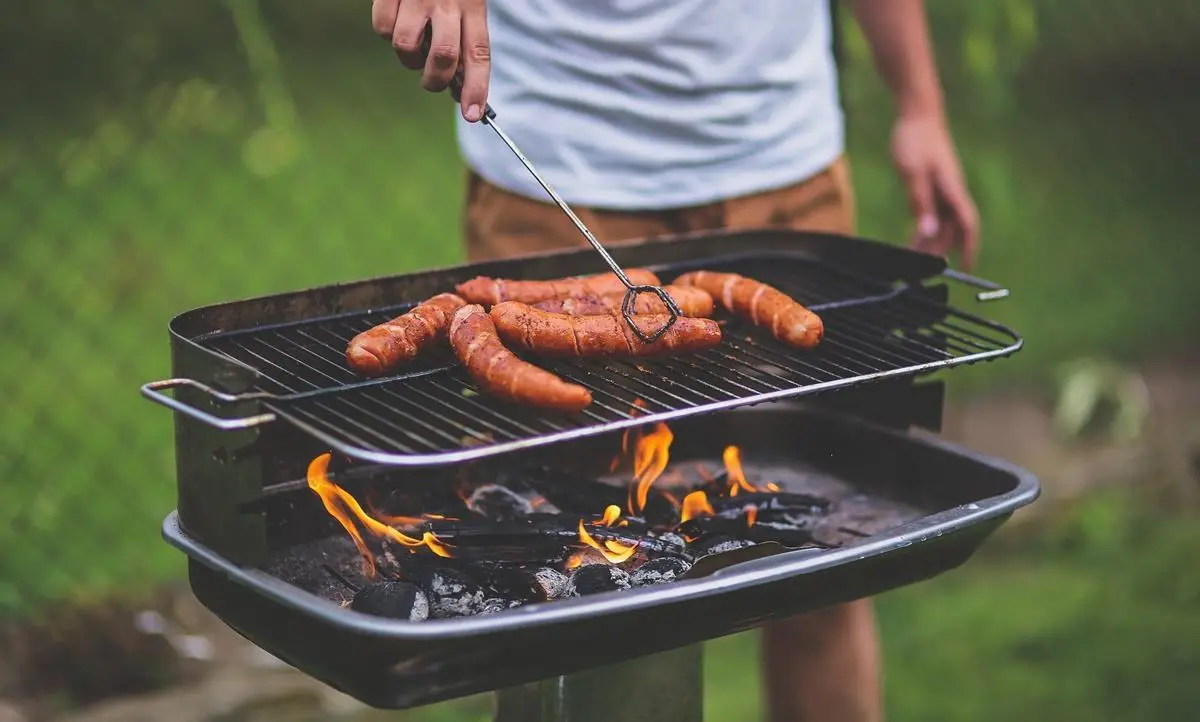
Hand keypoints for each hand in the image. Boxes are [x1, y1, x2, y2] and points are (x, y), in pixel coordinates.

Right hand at [371, 0, 490, 121]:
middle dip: (435, 81)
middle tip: (432, 82)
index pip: (479, 54)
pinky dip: (386, 31)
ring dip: (408, 57)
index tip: (472, 115)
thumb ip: (463, 39)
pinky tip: (396, 16)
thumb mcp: (466, 2)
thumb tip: (456, 86)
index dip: (477, 88)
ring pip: (407, 47)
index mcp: (473, 6)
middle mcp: (447, 2)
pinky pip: (382, 28)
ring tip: (413, 41)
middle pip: (443, 58)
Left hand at [890, 113, 979, 269]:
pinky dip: (927, 226)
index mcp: (952, 189)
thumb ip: (920, 203)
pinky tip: (915, 236)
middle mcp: (953, 191)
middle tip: (921, 268)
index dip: (969, 248)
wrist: (917, 114)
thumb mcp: (912, 173)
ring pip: (943, 222)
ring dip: (932, 240)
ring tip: (914, 256)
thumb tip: (929, 232)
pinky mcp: (936, 184)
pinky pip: (935, 212)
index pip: (967, 225)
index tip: (965, 268)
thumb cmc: (915, 140)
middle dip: (940, 250)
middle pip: (953, 229)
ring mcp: (945, 188)